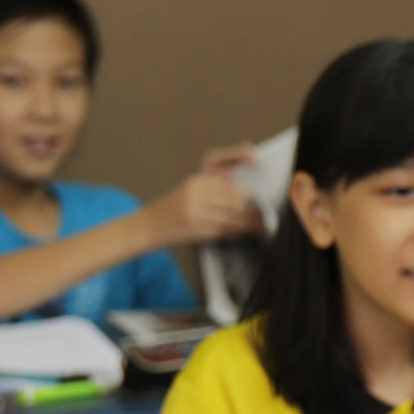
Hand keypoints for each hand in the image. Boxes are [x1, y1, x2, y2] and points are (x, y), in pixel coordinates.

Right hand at [141, 145, 263, 245]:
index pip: (229, 184)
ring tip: (263, 225)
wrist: (147, 226)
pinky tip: (246, 232)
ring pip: (232, 217)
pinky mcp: (197, 230)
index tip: (260, 195)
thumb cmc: (171, 209)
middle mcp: (196, 193)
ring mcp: (196, 212)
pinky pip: (224, 230)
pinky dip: (237, 232)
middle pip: (235, 201)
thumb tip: (238, 183)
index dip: (248, 191)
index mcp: (196, 180)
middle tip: (267, 215)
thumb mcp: (189, 189)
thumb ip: (212, 184)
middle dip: (253, 209)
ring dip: (250, 223)